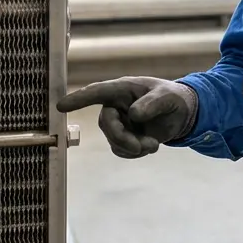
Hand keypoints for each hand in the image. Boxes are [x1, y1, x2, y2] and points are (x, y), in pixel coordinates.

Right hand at [57, 76, 198, 157]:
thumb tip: (133, 114)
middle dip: (122, 138)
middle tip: (141, 147)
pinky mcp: (123, 138)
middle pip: (106, 124)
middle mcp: (116, 106)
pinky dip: (135, 153)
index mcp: (122, 89)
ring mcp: (118, 123)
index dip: (78, 99)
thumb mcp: (167, 97)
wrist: (182, 115)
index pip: (96, 92)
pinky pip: (121, 150)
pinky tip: (150, 146)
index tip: (61, 106)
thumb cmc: (172, 98)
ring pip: (113, 140)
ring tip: (153, 144)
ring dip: (133, 147)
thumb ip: (151, 104)